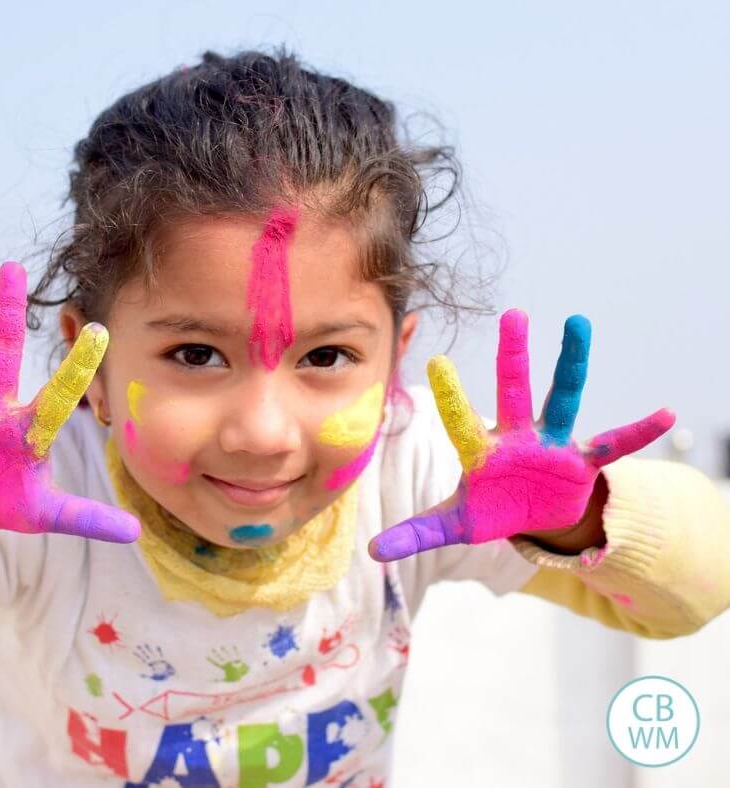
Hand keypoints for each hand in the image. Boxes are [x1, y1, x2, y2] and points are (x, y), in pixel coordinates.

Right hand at [0, 261, 139, 542]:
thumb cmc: (11, 499)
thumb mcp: (48, 514)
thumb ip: (87, 517)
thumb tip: (135, 533)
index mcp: (29, 429)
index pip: (59, 395)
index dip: (77, 368)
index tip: (101, 331)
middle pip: (2, 355)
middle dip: (7, 314)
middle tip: (11, 268)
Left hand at [368, 309, 673, 560]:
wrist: (535, 516)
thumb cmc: (492, 509)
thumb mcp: (455, 524)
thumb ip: (416, 533)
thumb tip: (371, 552)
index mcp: (481, 452)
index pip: (462, 422)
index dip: (452, 396)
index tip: (435, 361)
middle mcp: (516, 438)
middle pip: (513, 391)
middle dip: (513, 356)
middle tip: (512, 314)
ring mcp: (552, 445)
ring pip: (563, 399)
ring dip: (572, 365)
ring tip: (578, 323)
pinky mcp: (582, 461)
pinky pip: (613, 444)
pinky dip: (638, 433)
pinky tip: (666, 415)